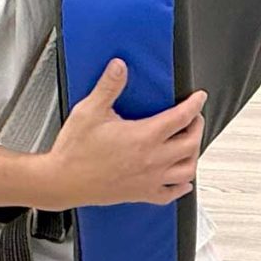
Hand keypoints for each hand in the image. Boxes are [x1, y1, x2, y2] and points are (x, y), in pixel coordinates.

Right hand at [45, 59, 204, 204]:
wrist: (61, 182)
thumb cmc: (74, 150)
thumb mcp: (90, 111)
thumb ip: (109, 86)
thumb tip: (120, 66)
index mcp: (143, 137)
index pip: (181, 117)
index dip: (195, 105)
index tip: (199, 98)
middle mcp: (152, 160)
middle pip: (191, 144)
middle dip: (197, 127)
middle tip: (195, 118)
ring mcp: (148, 180)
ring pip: (187, 170)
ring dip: (194, 155)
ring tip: (190, 144)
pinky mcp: (140, 194)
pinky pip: (170, 194)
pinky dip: (181, 187)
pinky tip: (183, 182)